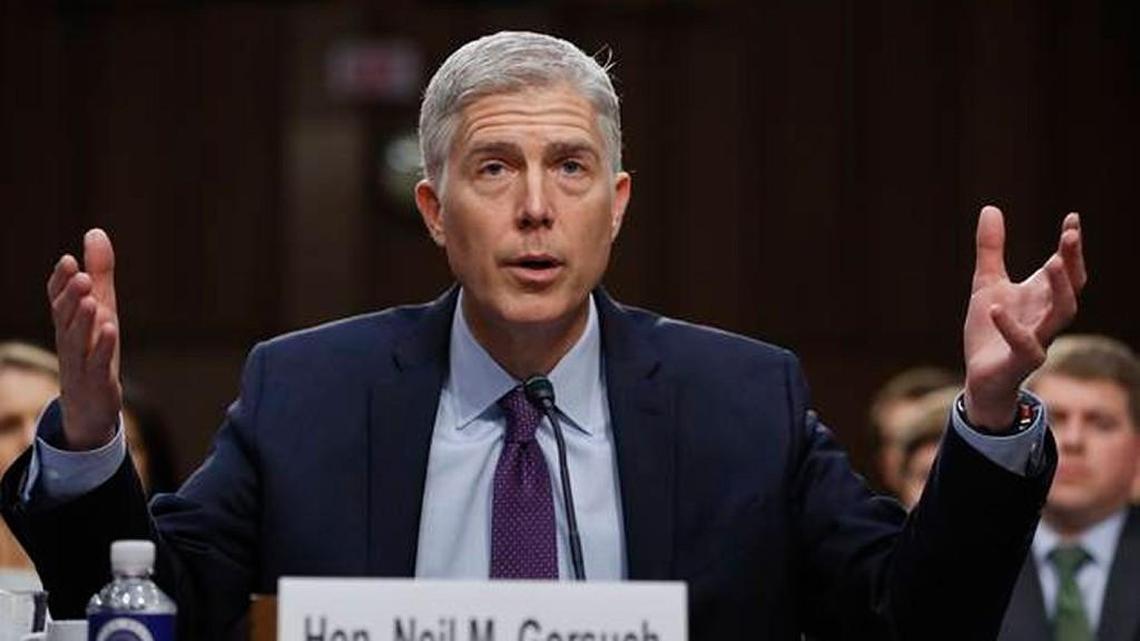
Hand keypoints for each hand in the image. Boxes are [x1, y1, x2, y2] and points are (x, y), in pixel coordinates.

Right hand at [47, 229, 122, 449]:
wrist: (89, 405)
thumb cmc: (95, 348)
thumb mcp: (101, 307)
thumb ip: (99, 273)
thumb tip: (95, 232)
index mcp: (69, 323)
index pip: (58, 300)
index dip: (60, 282)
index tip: (68, 259)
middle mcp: (70, 340)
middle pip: (65, 317)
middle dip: (71, 296)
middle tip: (79, 275)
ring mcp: (80, 362)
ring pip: (77, 340)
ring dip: (83, 320)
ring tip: (91, 299)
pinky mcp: (96, 381)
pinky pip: (97, 363)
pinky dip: (102, 347)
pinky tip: (110, 330)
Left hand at [963, 206, 1085, 428]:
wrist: (981, 377)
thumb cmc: (990, 330)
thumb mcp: (986, 283)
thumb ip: (990, 249)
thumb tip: (990, 208)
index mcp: (1042, 296)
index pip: (1066, 268)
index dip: (1071, 245)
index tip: (1072, 218)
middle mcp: (1047, 316)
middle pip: (1072, 287)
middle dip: (1073, 262)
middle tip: (1069, 236)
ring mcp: (1039, 339)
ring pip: (1063, 313)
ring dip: (1061, 289)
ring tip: (1052, 263)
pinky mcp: (1022, 360)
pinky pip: (1025, 344)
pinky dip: (1012, 326)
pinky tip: (997, 307)